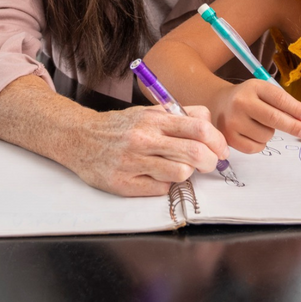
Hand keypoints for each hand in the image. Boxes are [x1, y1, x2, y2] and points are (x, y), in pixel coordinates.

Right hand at [67, 105, 229, 196]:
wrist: (79, 137)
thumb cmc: (119, 126)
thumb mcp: (148, 112)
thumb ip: (178, 115)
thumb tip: (208, 122)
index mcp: (153, 119)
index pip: (199, 128)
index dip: (218, 141)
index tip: (221, 150)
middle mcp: (144, 138)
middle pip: (195, 152)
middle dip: (210, 162)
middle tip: (209, 164)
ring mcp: (133, 162)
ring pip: (180, 174)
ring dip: (186, 174)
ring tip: (179, 170)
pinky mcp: (123, 183)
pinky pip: (160, 190)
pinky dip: (165, 185)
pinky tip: (157, 177)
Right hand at [211, 80, 300, 152]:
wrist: (220, 103)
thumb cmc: (248, 98)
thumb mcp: (263, 92)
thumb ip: (283, 103)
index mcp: (253, 87)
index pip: (279, 99)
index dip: (297, 110)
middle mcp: (240, 102)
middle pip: (274, 119)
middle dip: (294, 126)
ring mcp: (233, 121)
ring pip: (267, 135)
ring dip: (270, 133)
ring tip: (259, 124)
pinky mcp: (229, 137)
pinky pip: (256, 147)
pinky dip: (260, 143)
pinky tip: (252, 133)